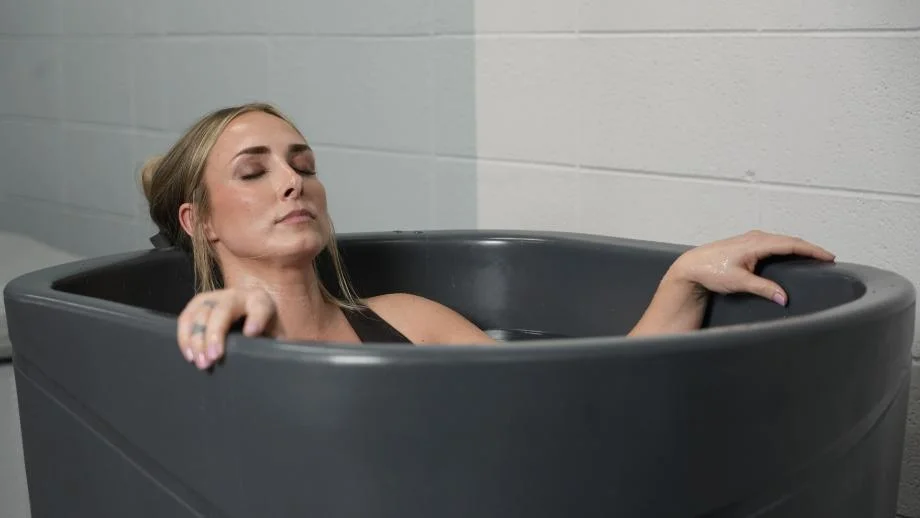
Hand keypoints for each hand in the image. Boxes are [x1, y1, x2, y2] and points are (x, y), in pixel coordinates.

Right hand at [176, 287, 277, 369]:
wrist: (249, 325)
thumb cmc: (262, 336)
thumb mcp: (273, 340)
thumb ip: (271, 347)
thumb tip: (263, 360)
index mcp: (260, 302)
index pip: (260, 307)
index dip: (256, 318)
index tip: (251, 333)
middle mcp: (237, 295)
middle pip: (223, 310)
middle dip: (215, 334)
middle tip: (214, 358)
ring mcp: (215, 297)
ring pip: (200, 313)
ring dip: (197, 339)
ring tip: (201, 362)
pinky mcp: (198, 305)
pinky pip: (186, 317)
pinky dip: (184, 337)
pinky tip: (189, 355)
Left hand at [666, 229, 835, 305]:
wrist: (691, 266)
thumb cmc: (711, 271)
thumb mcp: (738, 282)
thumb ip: (763, 289)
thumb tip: (784, 298)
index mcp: (756, 243)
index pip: (791, 244)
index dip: (812, 250)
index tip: (829, 257)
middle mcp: (755, 237)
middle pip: (789, 241)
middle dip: (810, 249)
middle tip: (828, 258)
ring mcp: (751, 239)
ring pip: (781, 241)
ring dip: (798, 247)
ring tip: (814, 256)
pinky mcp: (747, 244)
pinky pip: (773, 243)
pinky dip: (786, 248)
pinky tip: (791, 255)